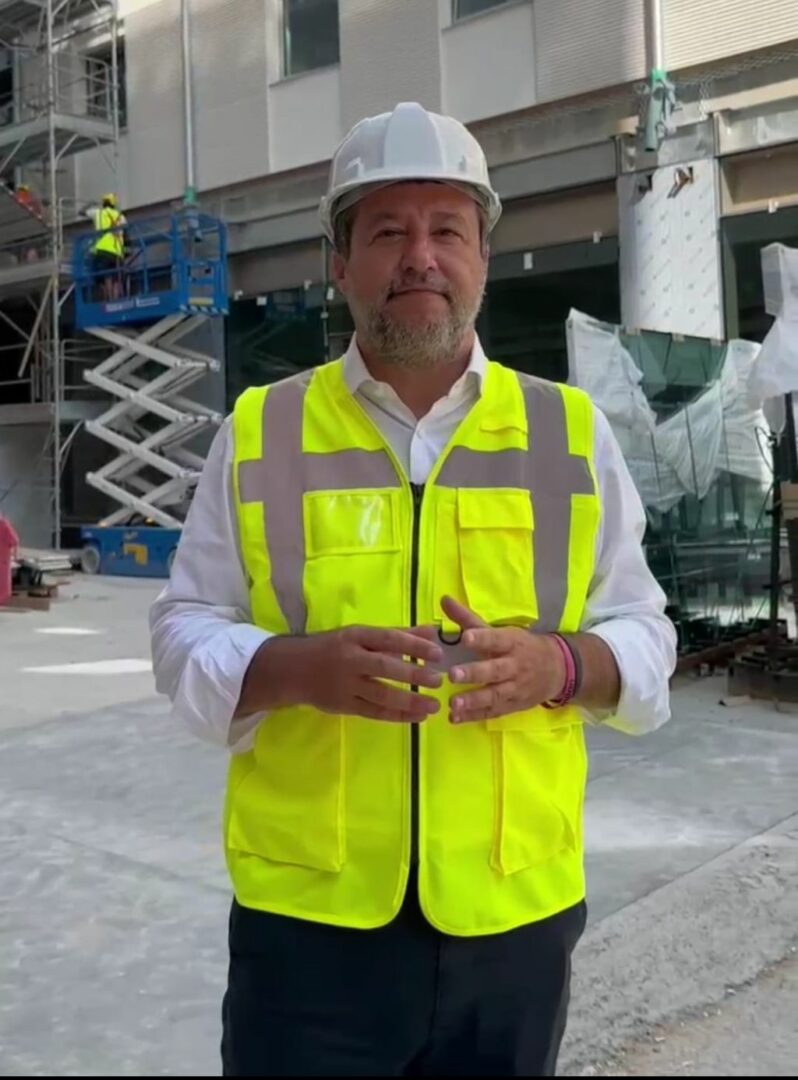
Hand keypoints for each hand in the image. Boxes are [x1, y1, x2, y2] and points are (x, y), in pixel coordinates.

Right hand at [240, 626, 443, 722]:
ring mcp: (345, 684)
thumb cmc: (334, 647)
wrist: (293, 669)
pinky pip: (374, 712)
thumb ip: (397, 634)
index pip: (388, 639)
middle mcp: (350, 659)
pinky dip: (397, 715)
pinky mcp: (343, 706)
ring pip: (381, 694)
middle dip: (414, 674)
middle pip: (385, 667)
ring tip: (433, 706)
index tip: (439, 653)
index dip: (414, 645)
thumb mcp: (361, 634)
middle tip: (439, 680)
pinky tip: (417, 717)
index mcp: (355, 636)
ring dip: (409, 701)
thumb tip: (432, 633)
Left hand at [441, 597, 564, 723]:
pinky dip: (474, 716)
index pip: (496, 639)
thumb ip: (468, 619)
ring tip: (453, 703)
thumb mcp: (500, 630)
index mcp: (511, 642)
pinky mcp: (513, 706)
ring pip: (495, 695)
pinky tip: (455, 718)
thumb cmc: (521, 646)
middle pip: (495, 670)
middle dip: (474, 673)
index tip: (465, 637)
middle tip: (453, 675)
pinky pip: (493, 712)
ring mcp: (515, 688)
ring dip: (473, 700)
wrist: (557, 669)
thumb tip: (444, 599)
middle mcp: (514, 666)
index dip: (482, 639)